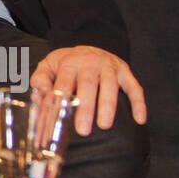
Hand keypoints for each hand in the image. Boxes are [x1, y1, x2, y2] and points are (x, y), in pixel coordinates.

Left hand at [30, 45, 146, 135]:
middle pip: (87, 85)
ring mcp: (109, 66)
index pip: (63, 83)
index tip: (57, 121)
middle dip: (85, 108)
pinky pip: (134, 87)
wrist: (90, 48)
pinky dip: (138, 103)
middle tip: (82, 130)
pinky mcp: (125, 72)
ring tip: (104, 126)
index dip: (60, 102)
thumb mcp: (49, 65)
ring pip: (110, 86)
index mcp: (69, 62)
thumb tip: (39, 96)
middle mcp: (90, 62)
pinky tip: (139, 120)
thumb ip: (40, 79)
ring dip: (108, 106)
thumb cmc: (67, 63)